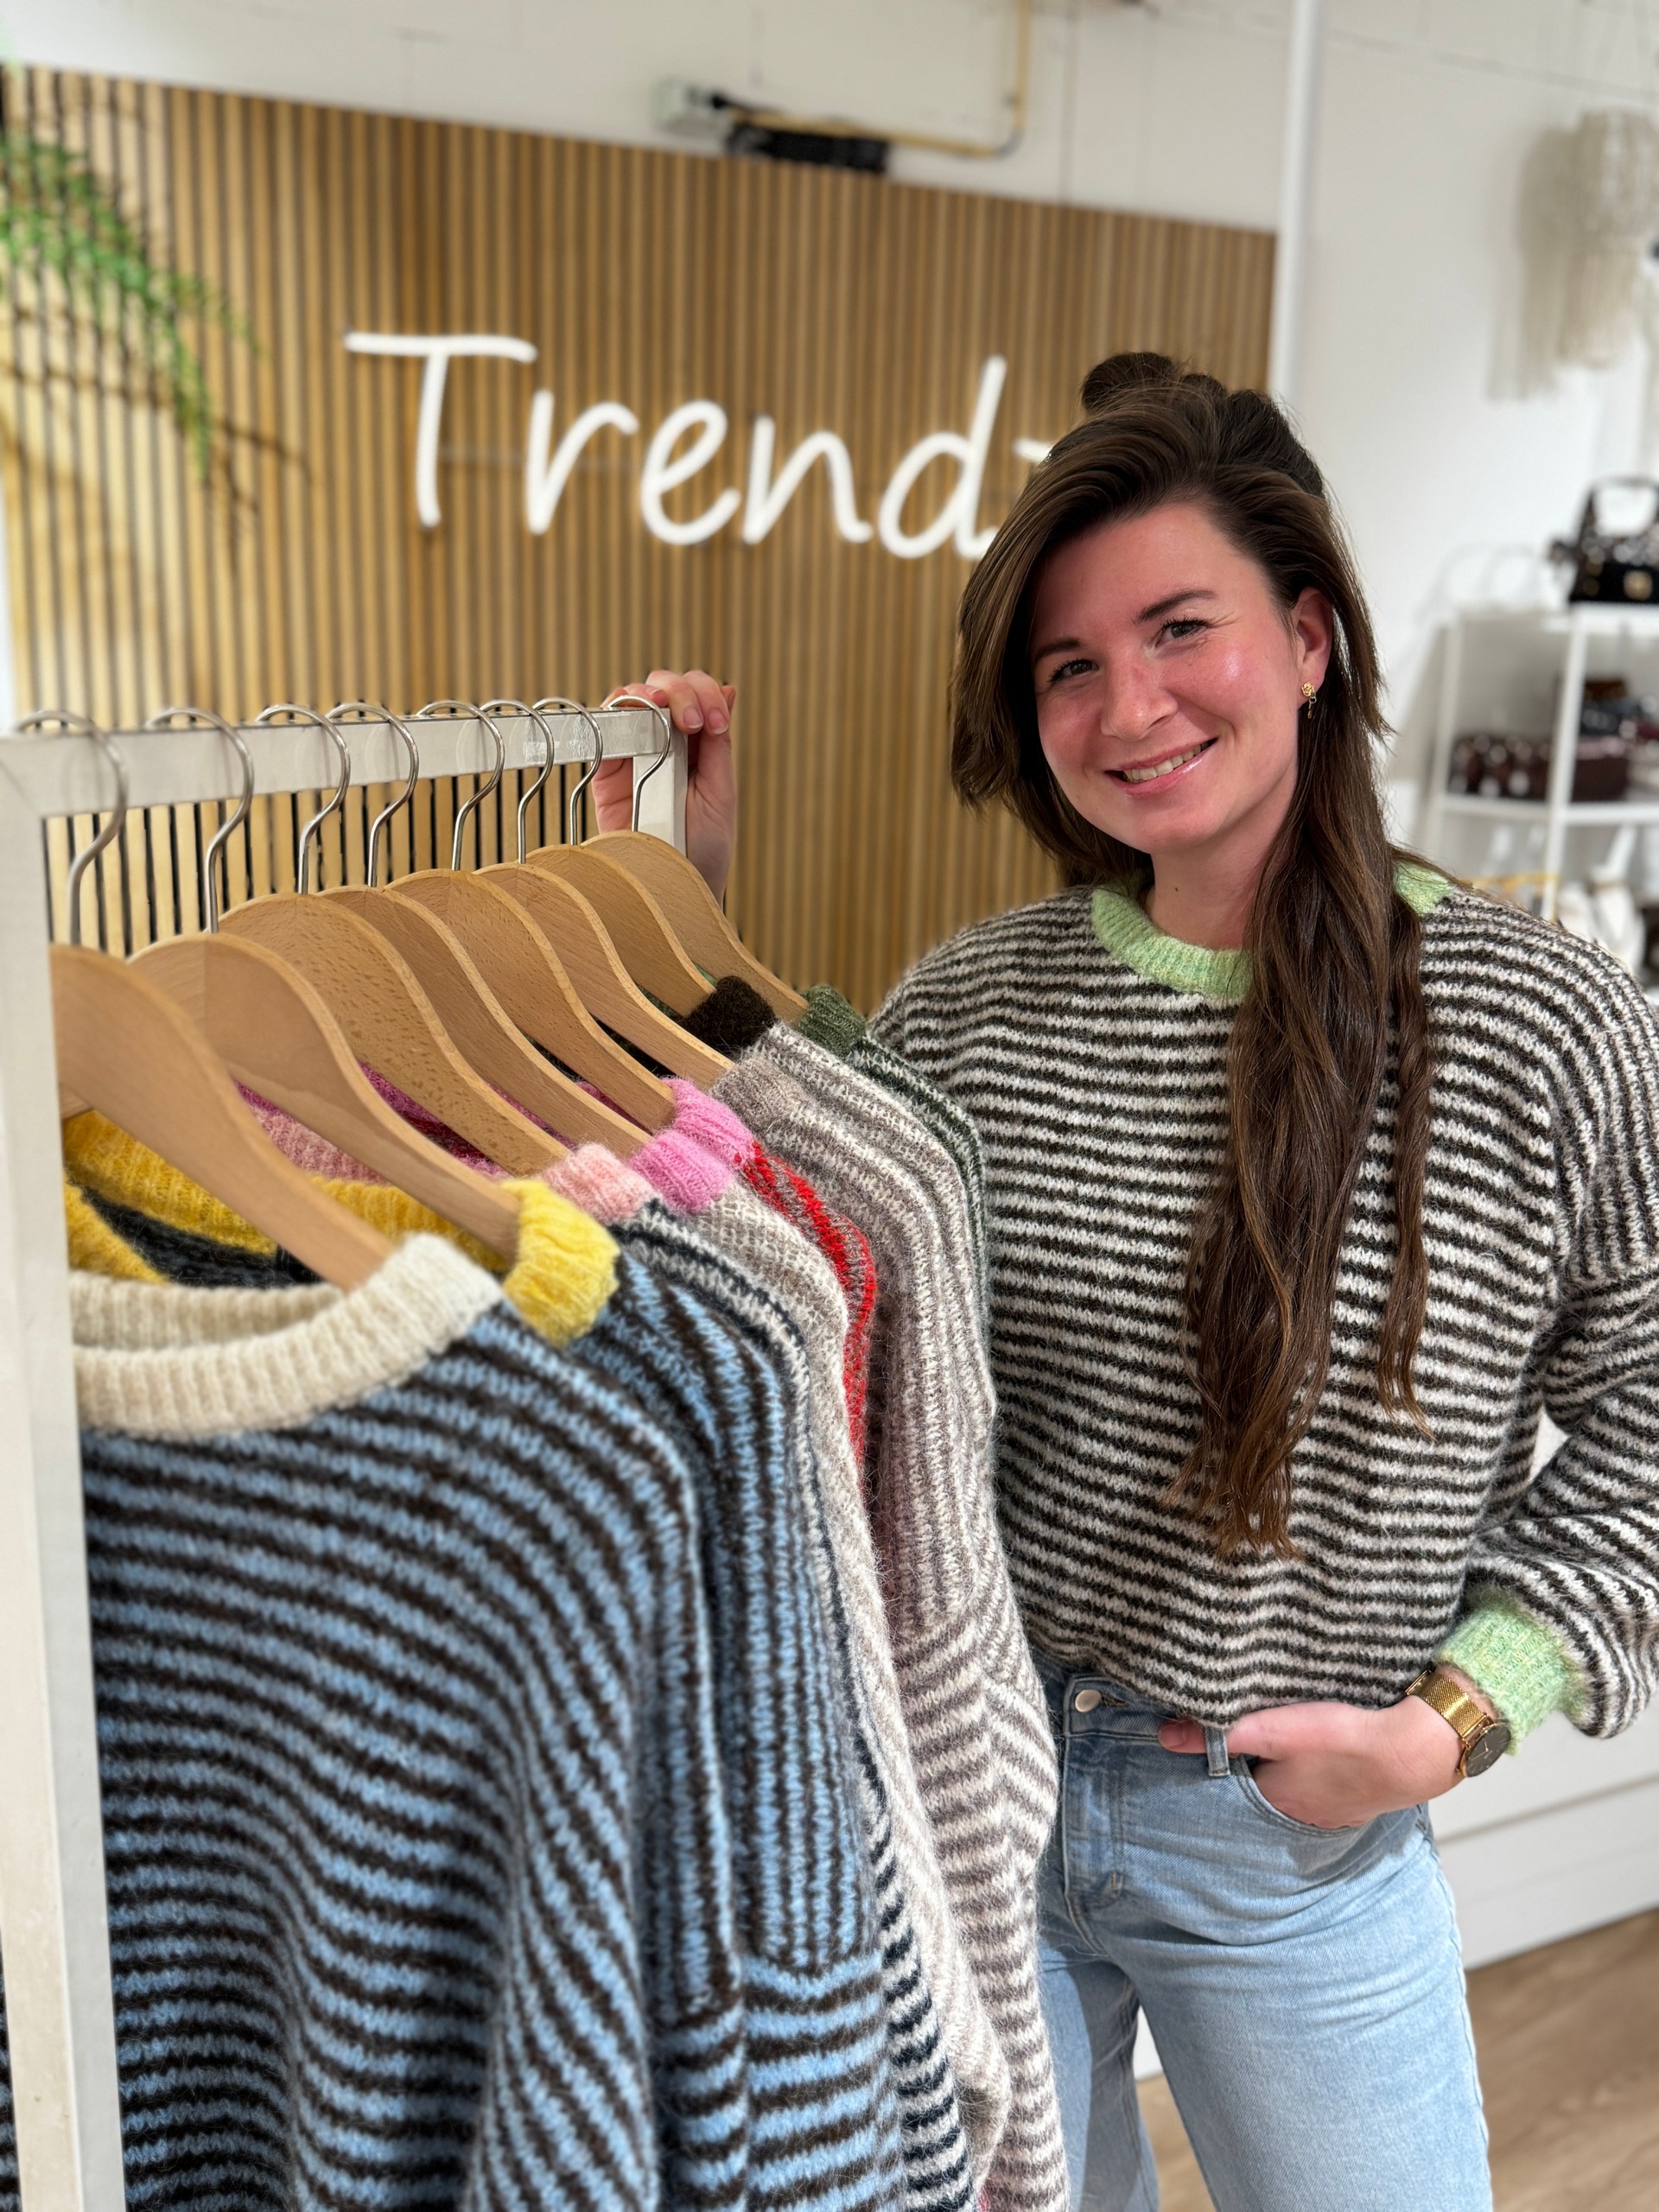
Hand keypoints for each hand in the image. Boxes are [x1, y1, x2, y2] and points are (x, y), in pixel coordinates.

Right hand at [594, 668, 736, 902]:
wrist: (670, 888)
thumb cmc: (703, 850)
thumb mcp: (720, 793)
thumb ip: (719, 745)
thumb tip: (729, 690)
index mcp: (701, 747)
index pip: (701, 696)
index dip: (707, 695)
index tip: (713, 723)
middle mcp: (667, 743)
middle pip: (668, 688)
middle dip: (683, 691)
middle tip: (692, 722)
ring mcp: (636, 753)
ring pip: (635, 698)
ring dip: (650, 693)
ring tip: (664, 710)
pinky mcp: (607, 769)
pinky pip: (607, 726)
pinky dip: (618, 710)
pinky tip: (635, 715)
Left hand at [1156, 1674, 1489, 1827]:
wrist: (1416, 1750)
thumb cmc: (1343, 1740)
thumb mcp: (1273, 1730)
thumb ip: (1220, 1734)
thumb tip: (1165, 1737)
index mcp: (1274, 1803)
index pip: (1231, 1786)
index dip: (1221, 1765)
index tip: (1212, 1747)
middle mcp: (1301, 1817)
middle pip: (1263, 1791)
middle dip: (1254, 1771)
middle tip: (1249, 1743)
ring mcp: (1334, 1813)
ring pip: (1297, 1791)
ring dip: (1289, 1773)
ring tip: (1285, 1747)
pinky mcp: (1360, 1799)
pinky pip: (1328, 1788)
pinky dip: (1320, 1774)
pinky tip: (1326, 1756)